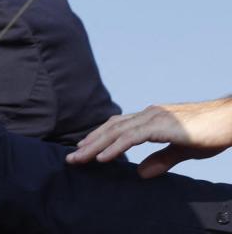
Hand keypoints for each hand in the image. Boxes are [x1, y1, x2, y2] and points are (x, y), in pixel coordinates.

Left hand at [66, 96, 231, 177]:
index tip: (83, 150)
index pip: (118, 126)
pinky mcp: (162, 125)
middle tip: (72, 157)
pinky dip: (114, 148)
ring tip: (79, 159)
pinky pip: (131, 137)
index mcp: (152, 118)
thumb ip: (161, 159)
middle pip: (111, 128)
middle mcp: (149, 114)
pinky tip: (102, 158)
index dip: (99, 137)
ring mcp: (155, 118)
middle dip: (89, 143)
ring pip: (116, 132)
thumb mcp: (182, 150)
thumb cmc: (211, 132)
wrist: (231, 120)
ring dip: (95, 147)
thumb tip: (141, 173)